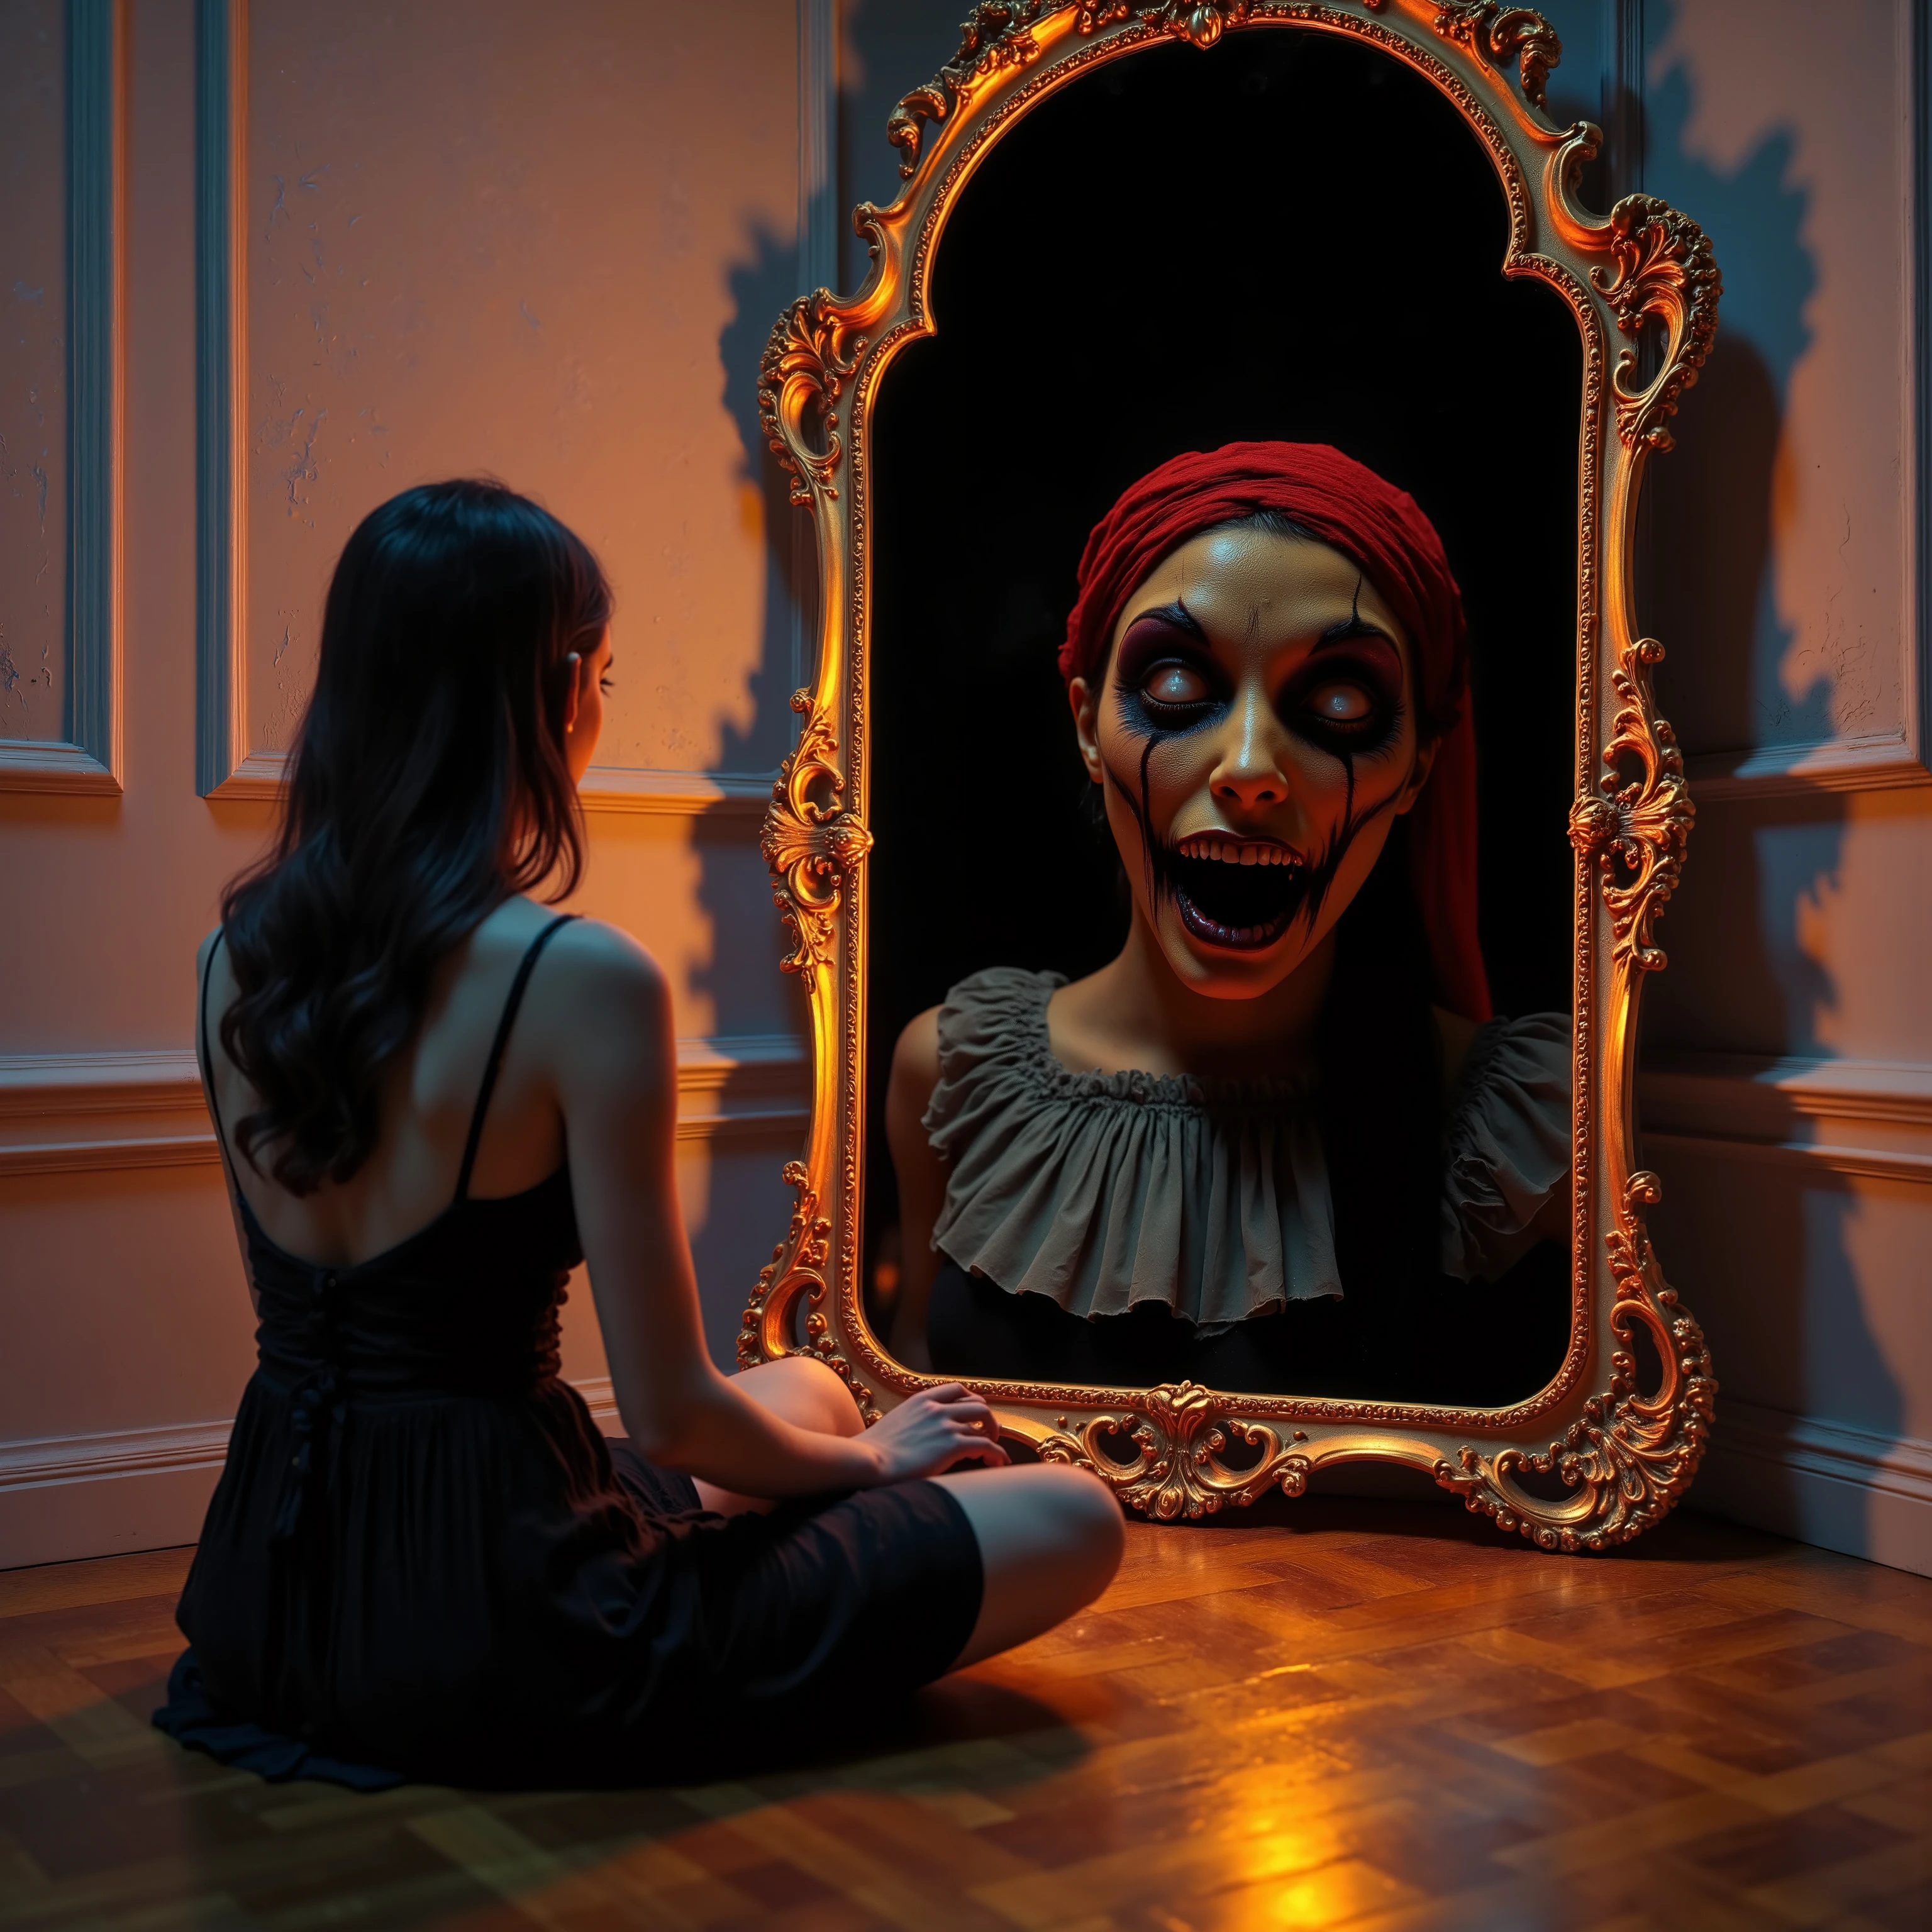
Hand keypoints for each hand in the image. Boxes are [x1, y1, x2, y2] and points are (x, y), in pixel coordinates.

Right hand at [860, 1383, 1009, 1484]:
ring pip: (985, 1422)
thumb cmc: (874, 1451)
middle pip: (977, 1403)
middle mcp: (936, 1407)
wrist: (867, 1461)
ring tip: (993, 1451)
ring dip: (993, 1436)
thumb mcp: (896, 1423)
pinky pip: (986, 1444)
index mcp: (922, 1400)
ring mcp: (945, 1424)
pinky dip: (997, 1452)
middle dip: (987, 1418)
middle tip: (988, 1433)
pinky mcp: (952, 1445)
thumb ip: (915, 1422)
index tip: (974, 1417)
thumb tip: (925, 1437)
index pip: (957, 1389)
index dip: (971, 1402)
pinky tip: (998, 1461)